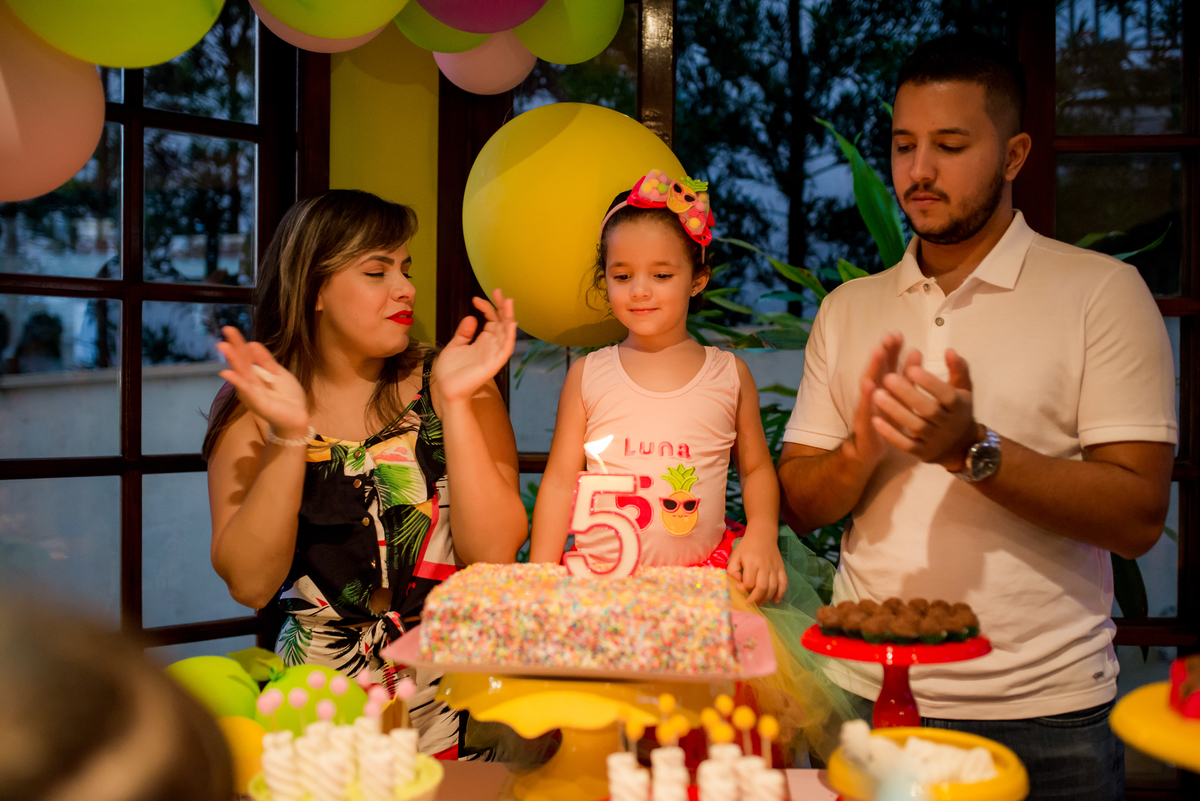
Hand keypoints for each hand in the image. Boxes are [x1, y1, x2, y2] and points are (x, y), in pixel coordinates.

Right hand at [215, 327, 308, 439]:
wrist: (298, 416)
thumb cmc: (288, 396)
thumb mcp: (278, 373)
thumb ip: (265, 360)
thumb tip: (252, 343)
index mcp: (255, 374)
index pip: (245, 355)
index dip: (238, 342)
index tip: (229, 329)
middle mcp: (250, 382)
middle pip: (241, 362)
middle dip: (234, 347)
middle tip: (226, 331)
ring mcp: (251, 392)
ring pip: (241, 373)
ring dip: (233, 360)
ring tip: (224, 347)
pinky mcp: (257, 402)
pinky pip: (246, 390)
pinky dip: (237, 381)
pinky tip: (227, 373)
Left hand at [433, 288, 516, 404]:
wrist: (446, 389)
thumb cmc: (450, 371)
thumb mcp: (455, 346)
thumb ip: (464, 333)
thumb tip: (472, 317)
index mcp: (483, 341)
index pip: (491, 320)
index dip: (486, 307)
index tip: (475, 299)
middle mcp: (491, 346)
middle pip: (501, 323)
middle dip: (501, 307)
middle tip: (498, 291)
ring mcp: (494, 354)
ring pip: (506, 333)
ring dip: (509, 317)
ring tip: (508, 302)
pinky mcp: (494, 363)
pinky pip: (506, 348)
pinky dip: (509, 335)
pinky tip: (510, 323)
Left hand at [727, 532, 787, 603]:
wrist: (762, 534)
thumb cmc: (746, 547)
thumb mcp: (735, 556)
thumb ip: (732, 570)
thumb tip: (737, 583)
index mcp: (752, 563)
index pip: (749, 582)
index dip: (744, 589)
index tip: (740, 588)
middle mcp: (765, 566)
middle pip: (762, 588)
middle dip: (755, 598)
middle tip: (749, 603)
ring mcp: (775, 568)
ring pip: (773, 588)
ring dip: (766, 598)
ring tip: (759, 602)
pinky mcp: (782, 568)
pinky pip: (784, 583)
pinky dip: (781, 593)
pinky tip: (775, 600)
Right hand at [843, 332, 902, 470]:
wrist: (868, 450)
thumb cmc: (886, 422)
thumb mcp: (900, 400)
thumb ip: (906, 377)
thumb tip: (916, 351)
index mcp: (883, 389)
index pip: (887, 366)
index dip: (892, 350)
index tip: (898, 334)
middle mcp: (872, 396)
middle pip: (877, 370)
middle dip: (881, 353)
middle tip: (887, 337)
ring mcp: (866, 408)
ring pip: (868, 385)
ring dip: (871, 368)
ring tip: (877, 352)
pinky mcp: (863, 423)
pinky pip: (865, 407)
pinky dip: (866, 396)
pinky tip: (869, 384)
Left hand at [871, 348, 978, 469]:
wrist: (962, 446)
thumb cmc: (958, 410)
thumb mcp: (963, 389)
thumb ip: (958, 369)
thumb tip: (949, 350)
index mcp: (958, 406)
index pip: (946, 394)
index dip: (930, 382)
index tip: (911, 368)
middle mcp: (948, 424)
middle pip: (928, 410)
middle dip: (908, 394)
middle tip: (887, 377)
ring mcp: (935, 440)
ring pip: (914, 426)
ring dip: (895, 411)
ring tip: (876, 394)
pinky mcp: (922, 453)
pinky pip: (905, 444)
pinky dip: (890, 433)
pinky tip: (875, 420)